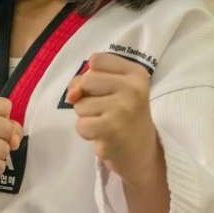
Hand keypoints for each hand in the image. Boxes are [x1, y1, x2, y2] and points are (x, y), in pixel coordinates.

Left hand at [66, 52, 162, 186]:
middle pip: (87, 80)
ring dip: (87, 116)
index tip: (106, 89)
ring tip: (106, 123)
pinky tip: (103, 135)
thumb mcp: (113, 90)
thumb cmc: (123, 116)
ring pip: (80, 104)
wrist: (142, 152)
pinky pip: (81, 124)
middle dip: (87, 97)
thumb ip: (88, 81)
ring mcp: (123, 109)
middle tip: (106, 109)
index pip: (97, 59)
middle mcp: (133, 88)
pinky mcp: (112, 129)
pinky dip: (87, 132)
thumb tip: (71, 95)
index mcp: (136, 73)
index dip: (91, 75)